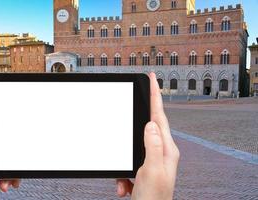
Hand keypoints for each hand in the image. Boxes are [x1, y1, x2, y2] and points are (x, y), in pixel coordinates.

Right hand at [116, 73, 179, 199]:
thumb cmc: (153, 199)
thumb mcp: (151, 172)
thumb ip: (152, 146)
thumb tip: (150, 124)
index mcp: (166, 150)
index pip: (159, 116)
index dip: (156, 96)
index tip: (152, 79)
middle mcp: (161, 152)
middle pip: (148, 126)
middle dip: (139, 118)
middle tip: (137, 101)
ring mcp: (152, 160)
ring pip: (135, 145)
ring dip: (125, 162)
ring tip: (125, 181)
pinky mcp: (143, 168)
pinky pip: (129, 162)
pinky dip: (122, 174)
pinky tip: (124, 187)